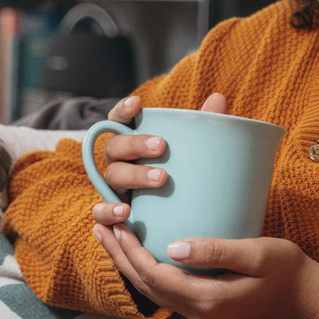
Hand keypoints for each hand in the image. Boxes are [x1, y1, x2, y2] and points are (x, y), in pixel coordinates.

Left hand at [91, 228, 318, 318]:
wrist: (306, 300)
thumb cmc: (287, 270)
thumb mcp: (256, 254)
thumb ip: (216, 251)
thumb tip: (172, 247)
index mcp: (207, 299)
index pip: (155, 276)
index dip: (131, 251)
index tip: (117, 224)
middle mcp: (197, 311)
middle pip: (146, 285)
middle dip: (120, 256)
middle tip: (99, 226)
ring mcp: (199, 312)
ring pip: (152, 290)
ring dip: (128, 263)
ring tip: (110, 236)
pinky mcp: (204, 305)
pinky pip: (164, 289)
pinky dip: (145, 269)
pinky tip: (139, 250)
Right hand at [93, 91, 226, 222]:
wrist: (179, 220)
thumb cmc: (183, 178)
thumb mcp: (192, 155)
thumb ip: (202, 129)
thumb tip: (218, 98)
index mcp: (132, 143)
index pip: (118, 121)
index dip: (123, 110)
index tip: (138, 104)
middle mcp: (118, 162)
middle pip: (114, 147)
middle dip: (135, 143)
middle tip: (162, 145)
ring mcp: (113, 188)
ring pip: (111, 175)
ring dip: (134, 174)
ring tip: (162, 178)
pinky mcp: (112, 213)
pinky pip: (100, 212)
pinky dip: (109, 211)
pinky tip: (127, 212)